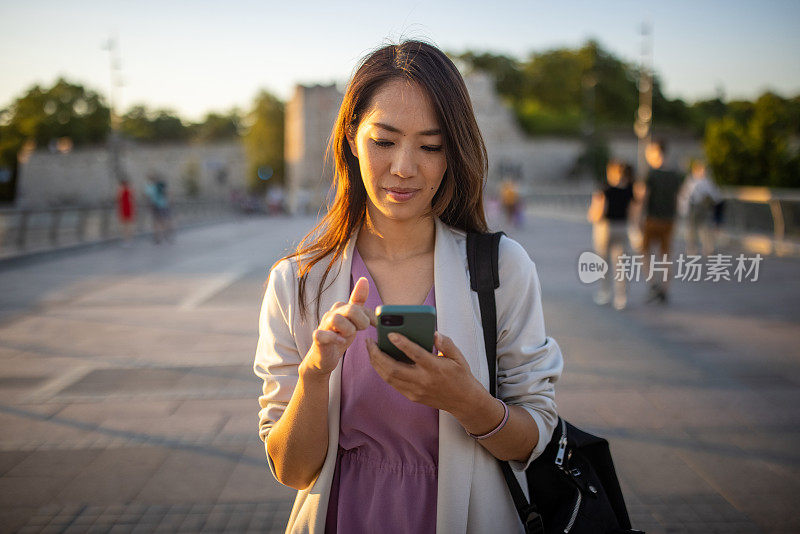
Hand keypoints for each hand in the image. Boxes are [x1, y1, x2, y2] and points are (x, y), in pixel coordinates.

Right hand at [301, 276, 376, 377]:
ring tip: (348, 336)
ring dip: (348, 330)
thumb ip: (359, 302)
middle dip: (361, 321)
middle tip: (360, 330)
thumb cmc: (339, 335)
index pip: (360, 306)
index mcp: (341, 308)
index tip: (375, 325)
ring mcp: (323, 325)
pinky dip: (334, 338)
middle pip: (351, 309)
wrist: (323, 357)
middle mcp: (331, 314)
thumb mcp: (353, 319)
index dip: (371, 316)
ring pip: (336, 319)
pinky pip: (323, 334)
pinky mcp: (317, 338)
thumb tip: (364, 279)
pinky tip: (341, 342)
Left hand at [365, 331, 480, 413]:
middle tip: (369, 341)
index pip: (416, 354)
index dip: (402, 343)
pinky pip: (392, 383)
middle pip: (394, 368)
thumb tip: (433, 334)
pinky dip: (383, 371)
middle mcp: (423, 380)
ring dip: (376, 363)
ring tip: (371, 349)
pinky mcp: (412, 396)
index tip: (390, 334)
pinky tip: (379, 360)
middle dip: (377, 354)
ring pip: (389, 377)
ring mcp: (416, 390)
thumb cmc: (460, 375)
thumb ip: (446, 344)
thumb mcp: (458, 357)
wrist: (463, 401)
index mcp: (436, 368)